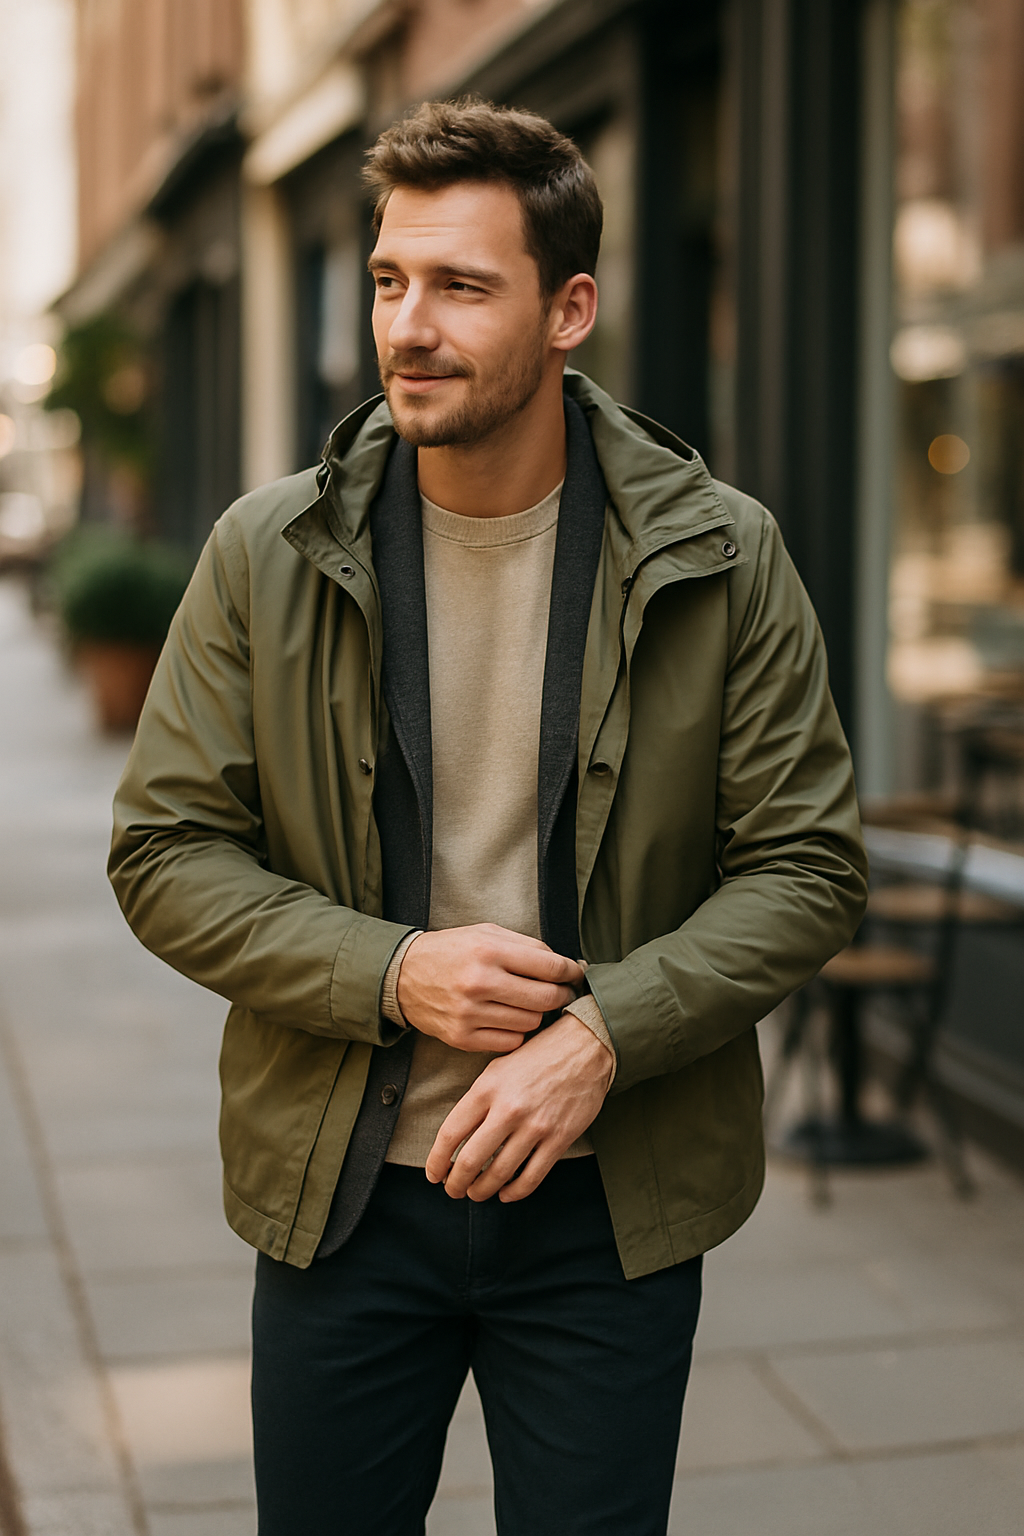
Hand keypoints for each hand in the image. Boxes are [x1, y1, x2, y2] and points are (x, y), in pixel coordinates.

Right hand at [396, 923, 584, 1053]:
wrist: (403, 976)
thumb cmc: (452, 950)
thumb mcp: (486, 933)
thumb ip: (526, 947)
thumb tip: (565, 965)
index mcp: (488, 951)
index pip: (549, 966)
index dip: (571, 971)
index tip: (577, 973)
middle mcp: (479, 982)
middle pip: (545, 998)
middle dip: (562, 995)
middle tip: (563, 992)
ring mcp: (470, 1013)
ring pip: (530, 1022)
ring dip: (537, 1014)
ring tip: (529, 1003)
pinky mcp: (462, 1037)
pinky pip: (510, 1041)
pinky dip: (516, 1031)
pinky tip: (509, 1017)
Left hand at [425, 1014, 613, 1200]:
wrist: (585, 1047)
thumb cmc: (537, 1056)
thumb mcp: (497, 1068)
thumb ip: (477, 1100)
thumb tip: (457, 1137)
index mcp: (486, 1088)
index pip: (450, 1134)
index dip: (436, 1161)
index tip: (434, 1174)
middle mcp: (508, 1109)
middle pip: (470, 1161)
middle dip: (456, 1184)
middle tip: (453, 1190)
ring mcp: (535, 1126)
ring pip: (499, 1174)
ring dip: (483, 1190)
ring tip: (477, 1193)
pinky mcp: (559, 1139)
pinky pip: (532, 1177)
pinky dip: (515, 1192)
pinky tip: (507, 1193)